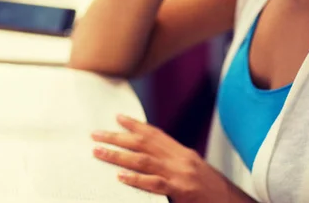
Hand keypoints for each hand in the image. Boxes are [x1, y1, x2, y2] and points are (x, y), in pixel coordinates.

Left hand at [92, 115, 242, 202]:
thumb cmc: (213, 191)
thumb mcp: (193, 171)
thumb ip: (174, 163)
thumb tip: (149, 158)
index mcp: (183, 153)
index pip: (155, 133)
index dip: (135, 124)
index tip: (117, 118)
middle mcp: (181, 158)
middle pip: (144, 143)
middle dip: (118, 137)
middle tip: (96, 135)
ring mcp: (181, 174)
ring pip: (144, 160)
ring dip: (118, 155)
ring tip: (99, 152)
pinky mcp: (182, 190)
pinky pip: (155, 184)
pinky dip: (136, 179)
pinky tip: (120, 177)